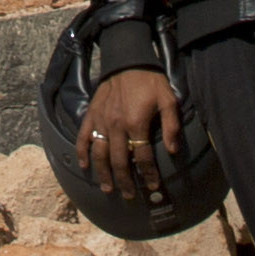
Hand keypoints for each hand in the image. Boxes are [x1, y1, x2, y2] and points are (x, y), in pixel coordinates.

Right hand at [77, 64, 186, 201]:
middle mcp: (116, 125)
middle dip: (125, 181)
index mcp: (136, 123)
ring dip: (103, 173)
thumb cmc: (150, 81)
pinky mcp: (92, 114)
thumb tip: (172, 150)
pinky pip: (84, 137)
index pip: (143, 157)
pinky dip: (82, 152)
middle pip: (120, 161)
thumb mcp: (168, 99)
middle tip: (130, 195)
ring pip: (100, 154)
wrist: (127, 60)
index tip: (153, 186)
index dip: (149, 174)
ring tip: (108, 188)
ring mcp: (101, 121)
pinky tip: (84, 165)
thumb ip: (172, 126)